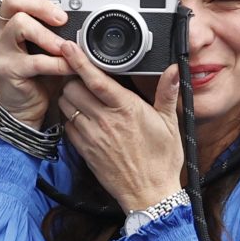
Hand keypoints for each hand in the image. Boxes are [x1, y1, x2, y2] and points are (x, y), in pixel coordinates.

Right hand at [0, 0, 74, 127]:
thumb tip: (84, 5)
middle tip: (62, 18)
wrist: (24, 109)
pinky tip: (68, 67)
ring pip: (19, 24)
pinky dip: (56, 63)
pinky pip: (33, 61)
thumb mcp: (47, 42)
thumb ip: (57, 23)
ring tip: (65, 46)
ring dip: (48, 34)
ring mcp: (0, 49)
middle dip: (42, 4)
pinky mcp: (7, 70)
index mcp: (8, 16)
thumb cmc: (39, 73)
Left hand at [59, 49, 183, 210]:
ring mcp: (92, 136)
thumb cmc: (161, 160)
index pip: (96, 80)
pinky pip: (66, 125)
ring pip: (66, 105)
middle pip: (73, 88)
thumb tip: (173, 70)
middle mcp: (105, 121)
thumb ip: (167, 93)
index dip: (80, 60)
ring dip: (70, 96)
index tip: (69, 46)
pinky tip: (83, 118)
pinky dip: (70, 117)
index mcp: (127, 109)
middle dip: (74, 78)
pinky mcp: (84, 150)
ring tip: (83, 97)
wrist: (149, 194)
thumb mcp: (170, 124)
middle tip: (83, 78)